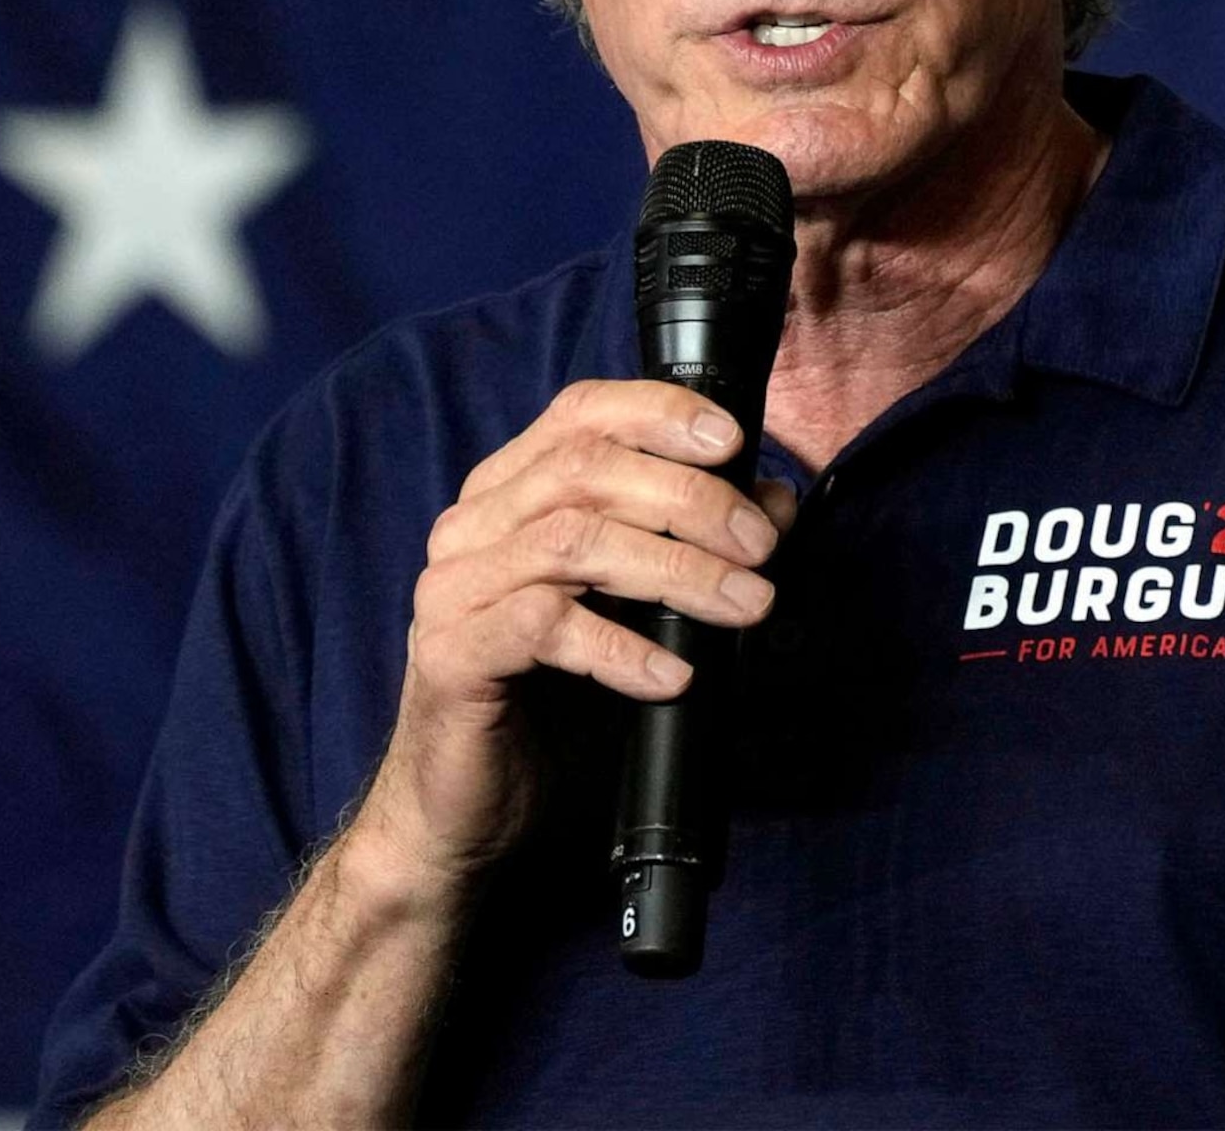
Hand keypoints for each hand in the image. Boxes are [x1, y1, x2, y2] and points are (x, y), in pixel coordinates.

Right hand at [343, 379, 796, 909]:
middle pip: (586, 469)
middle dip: (690, 498)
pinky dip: (621, 646)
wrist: (465, 813)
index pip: (582, 414)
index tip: (734, 439)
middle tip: (760, 548)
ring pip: (573, 541)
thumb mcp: (639, 614)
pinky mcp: (449, 654)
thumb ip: (695, 547)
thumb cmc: (552, 706)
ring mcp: (453, 588)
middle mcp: (472, 526)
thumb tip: (775, 501)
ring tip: (743, 607)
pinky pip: (543, 626)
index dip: (659, 412)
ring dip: (675, 569)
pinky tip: (672, 674)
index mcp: (510, 496)